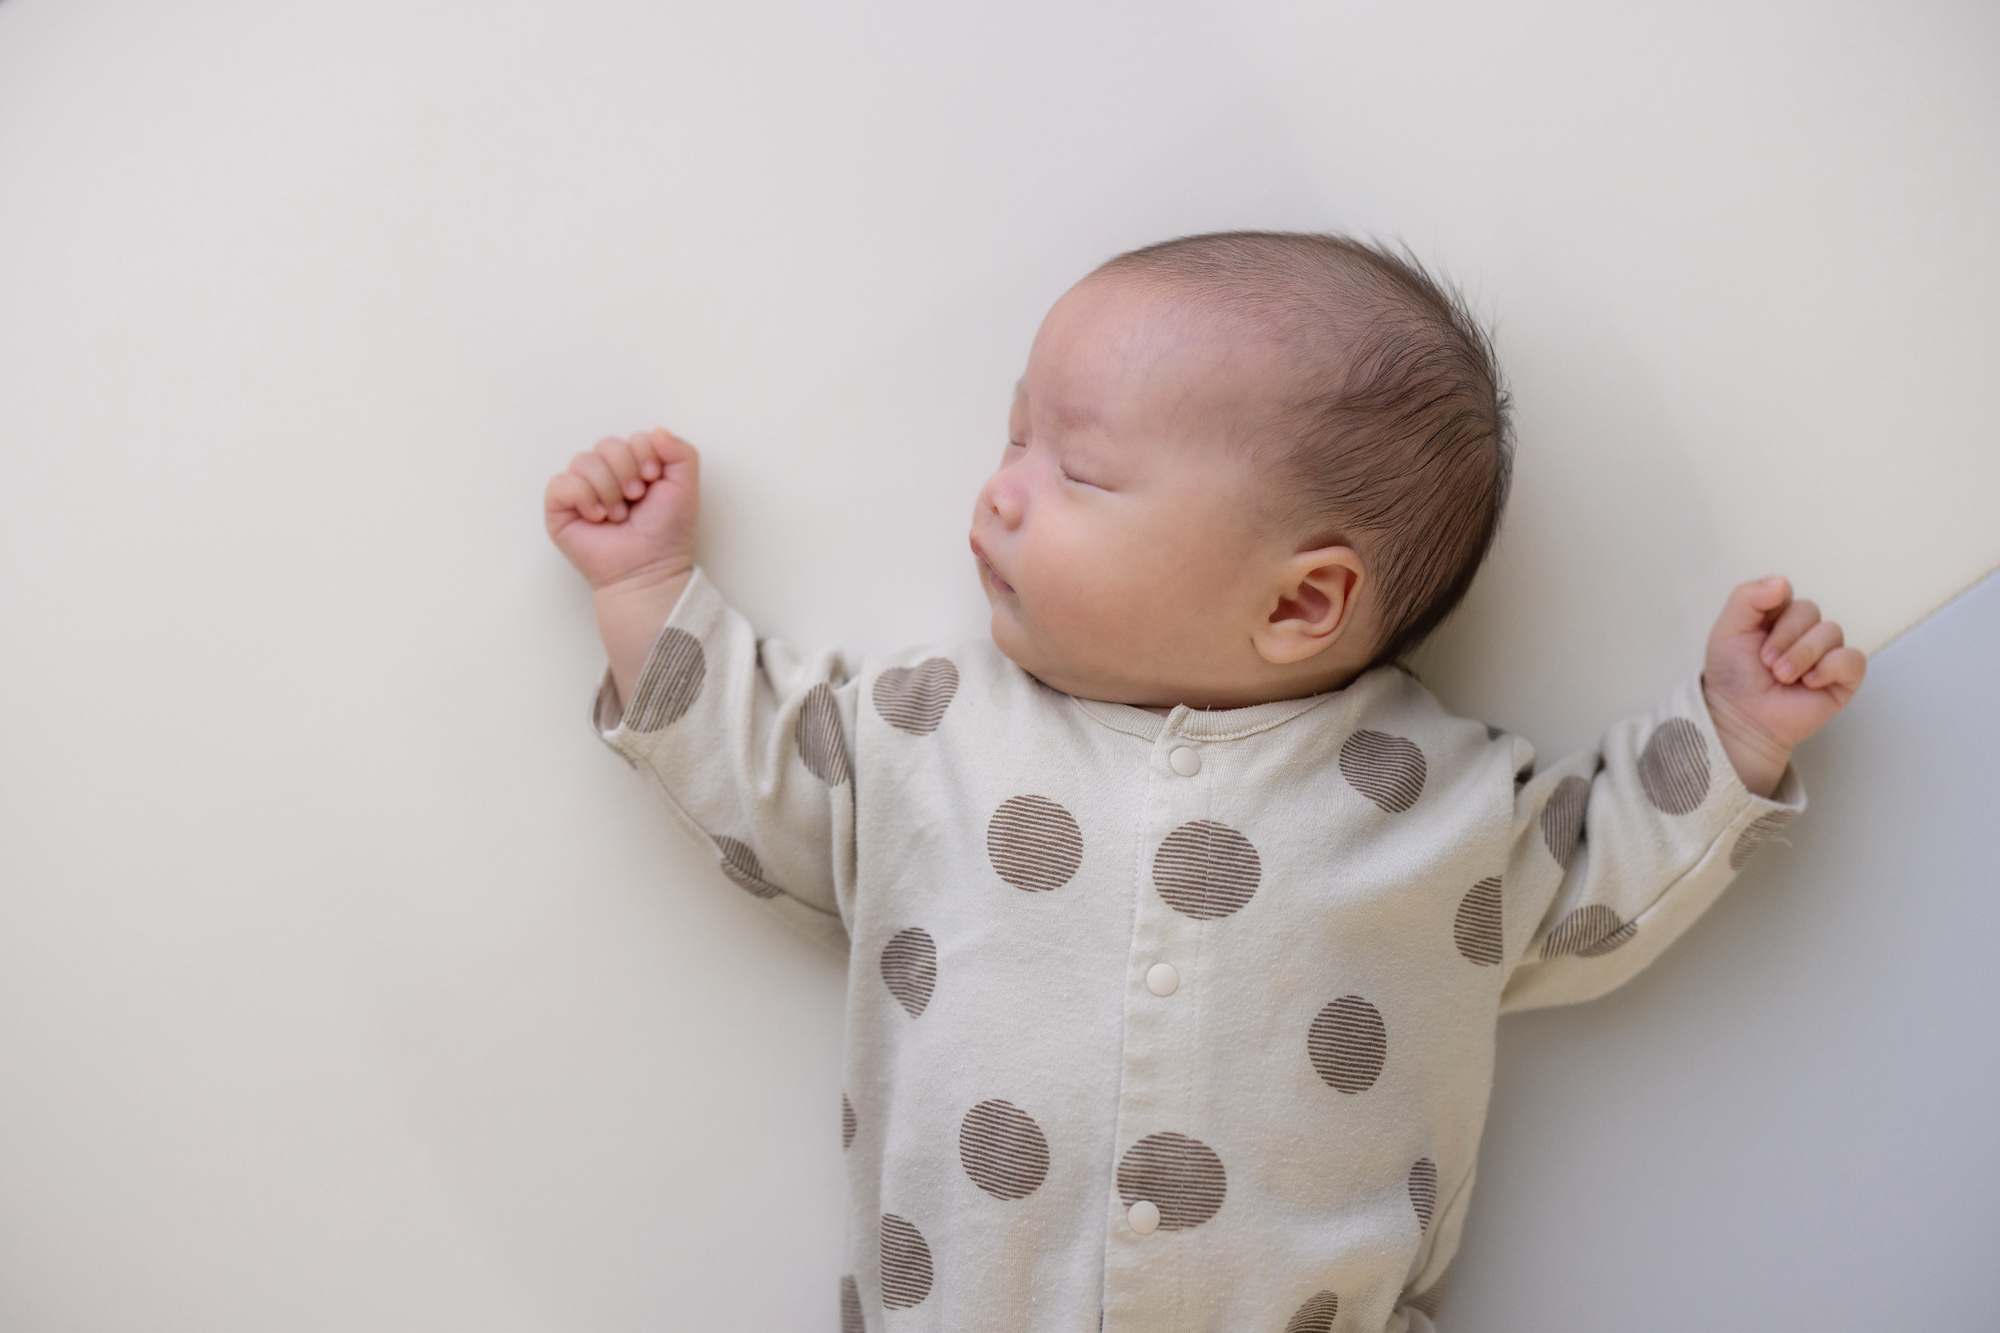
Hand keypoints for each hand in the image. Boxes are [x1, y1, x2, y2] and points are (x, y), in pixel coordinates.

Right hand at [545, 429, 699, 594]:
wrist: (648, 569)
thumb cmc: (666, 533)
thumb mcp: (685, 487)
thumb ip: (681, 452)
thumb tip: (657, 430)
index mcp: (634, 466)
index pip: (633, 438)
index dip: (645, 456)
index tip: (653, 481)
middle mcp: (606, 473)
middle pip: (607, 444)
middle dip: (626, 472)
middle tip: (635, 499)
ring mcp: (581, 489)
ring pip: (584, 460)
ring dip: (608, 489)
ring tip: (618, 515)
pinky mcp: (560, 506)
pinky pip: (562, 482)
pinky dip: (584, 497)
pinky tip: (597, 517)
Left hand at [1701, 575, 1865, 797]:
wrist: (1741, 717)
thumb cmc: (1733, 677)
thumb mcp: (1728, 630)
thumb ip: (1746, 598)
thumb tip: (1781, 582)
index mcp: (1776, 615)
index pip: (1785, 591)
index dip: (1771, 610)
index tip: (1754, 633)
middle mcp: (1803, 630)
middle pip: (1809, 610)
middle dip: (1784, 639)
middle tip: (1767, 663)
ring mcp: (1825, 652)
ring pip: (1831, 631)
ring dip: (1802, 656)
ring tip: (1783, 677)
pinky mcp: (1843, 677)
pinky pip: (1852, 658)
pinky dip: (1829, 669)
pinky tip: (1809, 683)